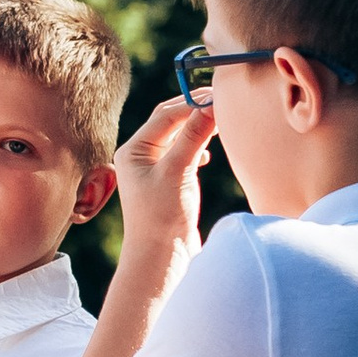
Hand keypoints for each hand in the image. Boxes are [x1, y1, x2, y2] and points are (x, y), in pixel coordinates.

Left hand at [109, 93, 214, 283]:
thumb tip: (210, 105)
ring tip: (221, 121)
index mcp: (134, 150)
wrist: (161, 259)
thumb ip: (192, 137)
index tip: (220, 97)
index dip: (192, 103)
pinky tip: (207, 153)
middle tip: (223, 102)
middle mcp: (140, 157)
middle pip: (170, 121)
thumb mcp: (177, 172)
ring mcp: (154, 169)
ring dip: (198, 127)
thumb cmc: (162, 218)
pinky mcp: (169, 183)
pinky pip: (183, 153)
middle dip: (194, 110)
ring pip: (178, 137)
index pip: (166, 115)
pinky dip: (197, 146)